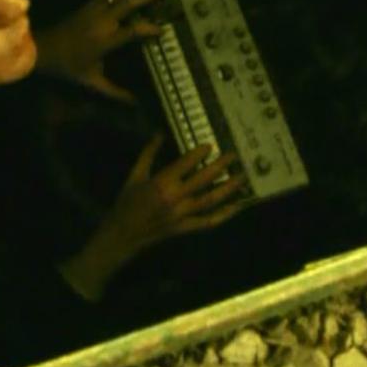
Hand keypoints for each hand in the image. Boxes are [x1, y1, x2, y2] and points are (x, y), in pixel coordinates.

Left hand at [34, 0, 165, 102]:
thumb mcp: (91, 82)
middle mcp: (100, 22)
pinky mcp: (86, 5)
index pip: (132, 31)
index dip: (149, 29)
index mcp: (103, 41)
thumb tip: (135, 103)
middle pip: (128, 3)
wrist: (42, 50)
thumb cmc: (67, 67)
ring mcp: (92, 10)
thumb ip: (115, 92)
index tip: (163, 30)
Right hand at [57, 132, 251, 300]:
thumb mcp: (135, 175)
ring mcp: (183, 214)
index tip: (210, 145)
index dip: (200, 153)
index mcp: (162, 182)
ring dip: (228, 188)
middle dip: (220, 166)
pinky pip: (209, 221)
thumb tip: (159, 134)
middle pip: (204, 179)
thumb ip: (148, 154)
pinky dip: (224, 214)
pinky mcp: (186, 227)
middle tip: (233, 156)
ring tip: (242, 177)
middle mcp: (175, 198)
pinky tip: (237, 206)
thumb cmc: (127, 202)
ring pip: (211, 199)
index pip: (186, 164)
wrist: (124, 233)